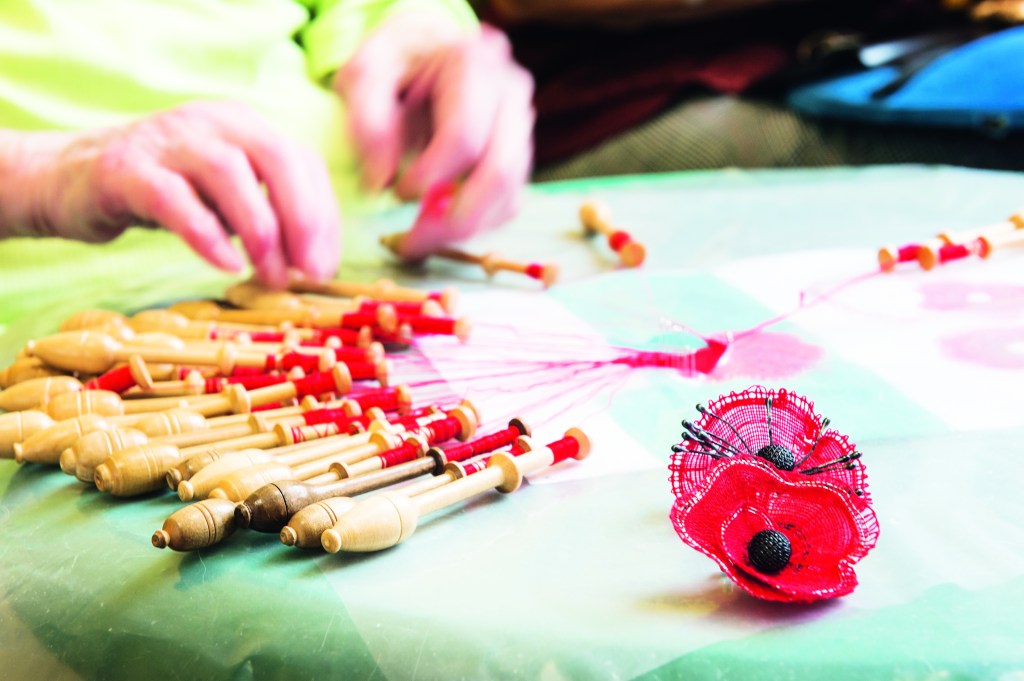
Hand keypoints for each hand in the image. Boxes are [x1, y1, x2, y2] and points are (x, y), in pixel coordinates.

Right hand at [0, 101, 340, 287]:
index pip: (302, 162)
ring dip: (261, 230)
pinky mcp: (125, 168)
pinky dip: (207, 234)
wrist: (68, 178)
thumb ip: (269, 216)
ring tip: (273, 276)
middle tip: (311, 271)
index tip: (326, 267)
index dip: (323, 216)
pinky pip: (174, 198)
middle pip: (276, 157)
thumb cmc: (164, 193)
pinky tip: (226, 264)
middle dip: (303, 218)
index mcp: (244, 125)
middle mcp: (211, 122)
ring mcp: (167, 140)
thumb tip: (316, 264)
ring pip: (229, 173)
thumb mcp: (226, 198)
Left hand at [335, 15, 533, 258]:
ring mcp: (521, 126)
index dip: (429, 176)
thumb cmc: (391, 67)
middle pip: (500, 173)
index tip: (396, 193)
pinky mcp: (519, 155)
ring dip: (463, 228)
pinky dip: (475, 225)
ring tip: (419, 238)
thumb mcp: (364, 77)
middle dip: (454, 220)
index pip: (464, 137)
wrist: (420, 55)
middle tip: (412, 242)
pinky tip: (438, 223)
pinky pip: (508, 205)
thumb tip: (381, 182)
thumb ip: (367, 122)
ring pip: (509, 195)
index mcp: (473, 65)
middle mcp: (509, 94)